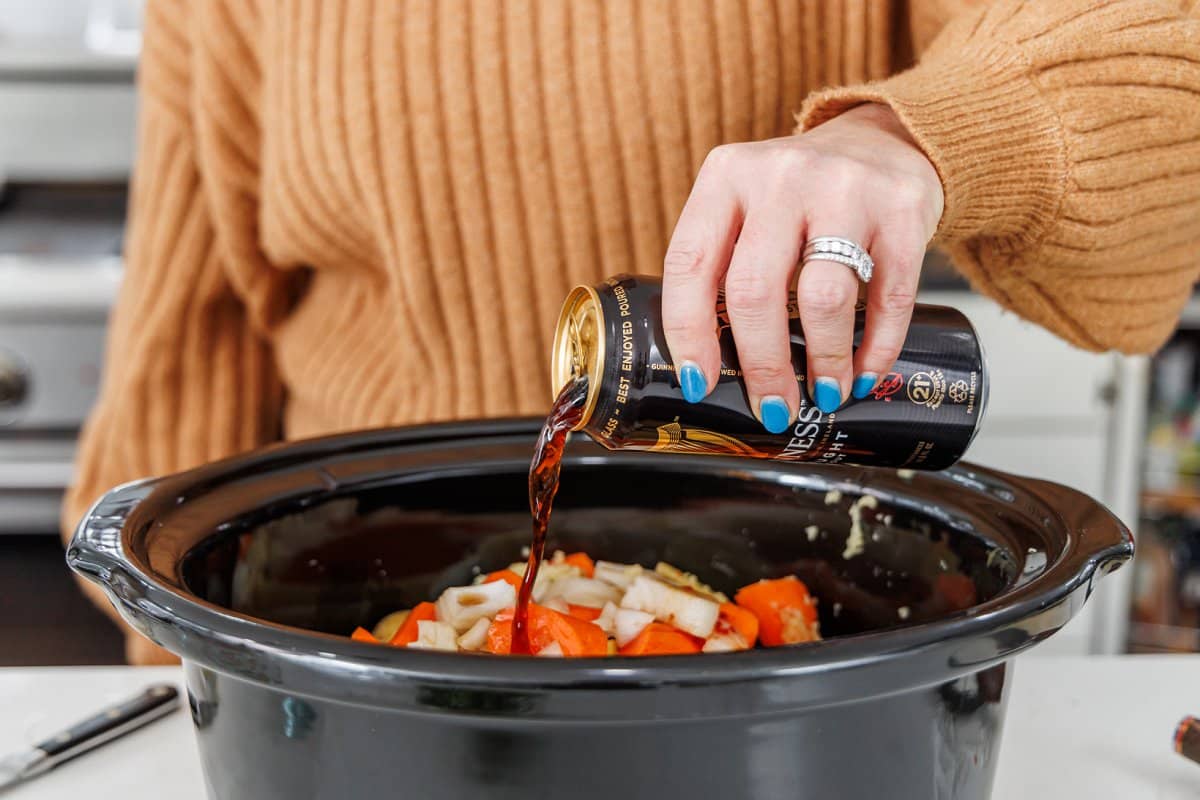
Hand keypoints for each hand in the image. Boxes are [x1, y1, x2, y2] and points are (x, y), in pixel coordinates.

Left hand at [661, 103, 942, 431]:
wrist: (886, 138)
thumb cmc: (802, 194)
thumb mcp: (747, 204)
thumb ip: (723, 264)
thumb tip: (710, 370)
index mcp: (726, 175)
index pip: (690, 263)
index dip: (688, 332)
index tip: (698, 382)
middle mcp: (782, 176)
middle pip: (754, 290)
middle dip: (761, 364)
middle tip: (773, 405)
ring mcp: (846, 188)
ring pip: (823, 298)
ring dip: (822, 361)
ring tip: (824, 394)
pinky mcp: (903, 210)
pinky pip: (890, 297)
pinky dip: (876, 348)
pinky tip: (864, 372)